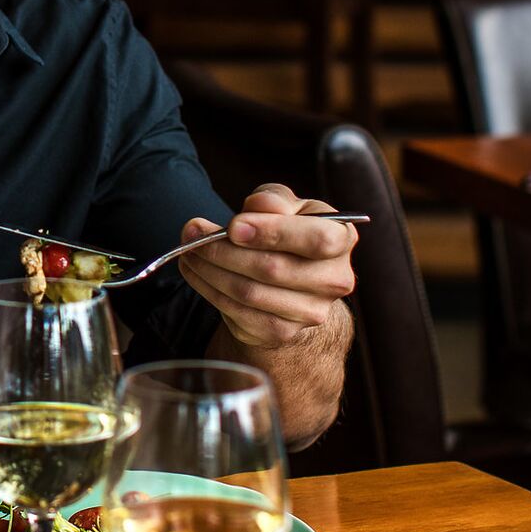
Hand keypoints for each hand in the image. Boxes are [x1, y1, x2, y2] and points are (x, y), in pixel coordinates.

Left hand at [176, 185, 356, 350]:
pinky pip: (238, 312)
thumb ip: (274, 199)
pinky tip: (196, 271)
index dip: (273, 232)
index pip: (317, 239)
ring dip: (210, 269)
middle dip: (224, 250)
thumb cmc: (287, 230)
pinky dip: (209, 290)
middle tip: (193, 232)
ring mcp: (311, 312)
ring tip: (189, 250)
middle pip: (274, 268)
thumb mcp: (284, 204)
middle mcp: (334, 280)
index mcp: (341, 240)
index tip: (233, 227)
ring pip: (250, 292)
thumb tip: (258, 207)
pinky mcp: (283, 331)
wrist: (291, 277)